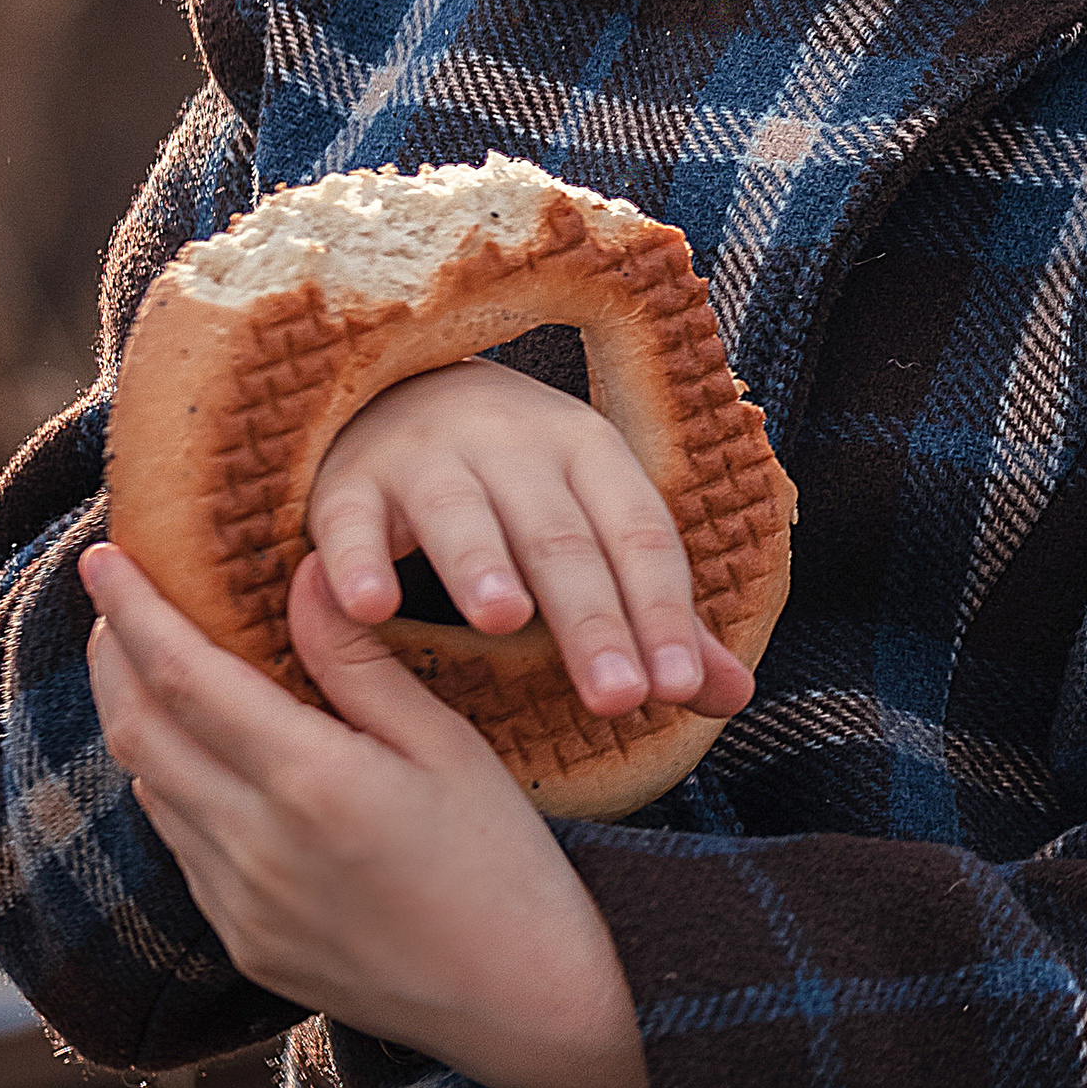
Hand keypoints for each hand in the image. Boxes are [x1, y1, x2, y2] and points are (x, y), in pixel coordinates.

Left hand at [80, 540, 654, 1087]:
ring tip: (148, 659)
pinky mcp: (246, 946)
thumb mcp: (448, 741)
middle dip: (114, 656)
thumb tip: (302, 573)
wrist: (525, 1005)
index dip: (133, 612)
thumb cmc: (505, 861)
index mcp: (309, 784)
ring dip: (136, 717)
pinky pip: (182, 846)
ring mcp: (240, 908)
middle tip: (115, 595)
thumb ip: (358, 660)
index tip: (102, 557)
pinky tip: (199, 751)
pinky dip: (171, 781)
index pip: (184, 677)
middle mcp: (253, 850)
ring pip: (151, 790)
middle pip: (140, 733)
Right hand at [306, 357, 752, 725]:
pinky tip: (367, 606)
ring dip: (481, 564)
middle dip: (590, 617)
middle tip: (615, 697)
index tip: (678, 689)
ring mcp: (427, 455)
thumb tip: (737, 696)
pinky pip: (350, 521)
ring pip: (460, 512)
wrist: (399, 391)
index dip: (661, 610)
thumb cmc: (518, 486)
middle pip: (559, 536)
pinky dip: (356, 560)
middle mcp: (514, 442)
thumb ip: (653, 613)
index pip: (637, 533)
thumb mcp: (593, 526)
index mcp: (588, 452)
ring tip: (504, 620)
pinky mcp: (349, 480)